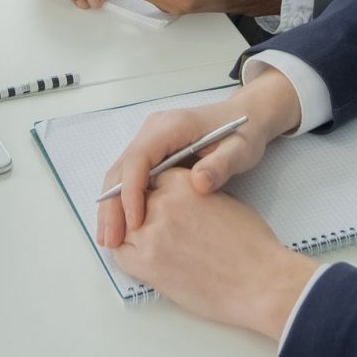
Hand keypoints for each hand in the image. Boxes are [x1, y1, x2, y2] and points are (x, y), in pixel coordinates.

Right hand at [96, 69, 300, 248]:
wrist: (246, 117)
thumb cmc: (243, 133)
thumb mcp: (240, 149)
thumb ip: (220, 165)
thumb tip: (199, 184)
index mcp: (172, 126)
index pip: (139, 158)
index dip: (131, 191)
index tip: (135, 223)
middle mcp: (153, 130)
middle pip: (121, 167)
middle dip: (112, 204)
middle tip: (110, 240)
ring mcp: (150, 140)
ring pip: (121, 173)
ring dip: (112, 206)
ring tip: (110, 239)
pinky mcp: (152, 152)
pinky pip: (130, 176)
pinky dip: (122, 201)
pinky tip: (124, 226)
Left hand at [113, 169, 317, 339]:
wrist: (259, 281)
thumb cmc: (250, 243)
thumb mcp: (220, 198)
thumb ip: (192, 192)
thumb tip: (177, 198)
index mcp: (183, 182)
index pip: (151, 177)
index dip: (152, 190)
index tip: (153, 200)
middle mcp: (163, 202)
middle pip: (134, 199)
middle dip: (139, 210)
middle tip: (148, 223)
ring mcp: (152, 233)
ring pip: (124, 226)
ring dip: (130, 232)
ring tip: (146, 242)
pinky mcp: (147, 264)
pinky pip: (121, 254)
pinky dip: (126, 254)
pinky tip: (141, 258)